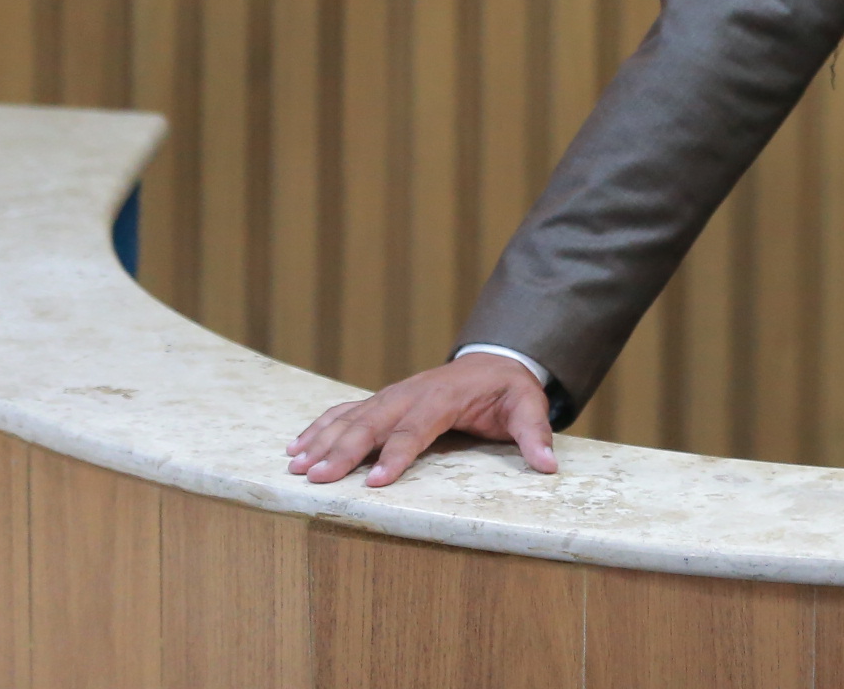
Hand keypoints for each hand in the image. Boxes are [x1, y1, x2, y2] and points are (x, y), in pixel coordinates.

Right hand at [285, 352, 557, 487]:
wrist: (494, 361)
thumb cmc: (509, 390)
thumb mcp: (529, 406)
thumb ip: (535, 434)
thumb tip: (548, 466)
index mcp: (445, 396)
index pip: (418, 427)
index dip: (398, 454)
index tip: (377, 482)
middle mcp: (411, 393)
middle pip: (373, 423)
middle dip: (344, 451)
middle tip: (317, 478)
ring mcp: (392, 395)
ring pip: (351, 417)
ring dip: (322, 441)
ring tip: (296, 467)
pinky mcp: (382, 401)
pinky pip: (345, 412)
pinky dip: (319, 427)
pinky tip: (295, 446)